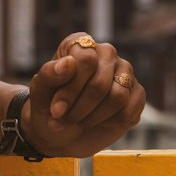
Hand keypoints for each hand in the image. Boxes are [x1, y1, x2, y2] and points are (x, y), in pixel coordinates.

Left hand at [21, 34, 145, 158]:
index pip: (85, 61)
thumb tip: (69, 63)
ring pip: (117, 98)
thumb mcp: (39, 91)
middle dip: (79, 109)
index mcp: (80, 43)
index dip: (70, 90)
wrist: (61, 132)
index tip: (56, 110)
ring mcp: (124, 72)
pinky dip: (109, 123)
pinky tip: (97, 121)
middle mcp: (106, 53)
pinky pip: (129, 112)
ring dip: (93, 117)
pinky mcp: (136, 94)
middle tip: (63, 121)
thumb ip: (49, 74)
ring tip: (78, 121)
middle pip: (100, 83)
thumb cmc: (47, 106)